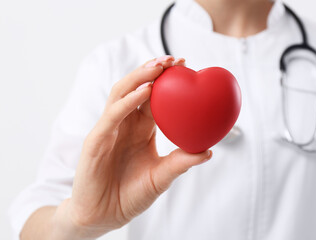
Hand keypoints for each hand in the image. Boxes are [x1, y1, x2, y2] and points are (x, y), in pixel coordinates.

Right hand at [54, 56, 211, 238]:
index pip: (153, 97)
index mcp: (140, 129)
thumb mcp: (161, 177)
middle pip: (136, 87)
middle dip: (153, 70)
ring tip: (159, 67)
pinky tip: (145, 91)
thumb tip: (208, 151)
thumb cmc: (130, 195)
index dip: (167, 80)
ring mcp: (109, 129)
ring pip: (121, 94)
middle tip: (175, 59)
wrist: (103, 216)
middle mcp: (124, 124)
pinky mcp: (96, 140)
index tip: (187, 66)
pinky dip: (128, 101)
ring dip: (139, 77)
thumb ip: (181, 162)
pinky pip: (113, 115)